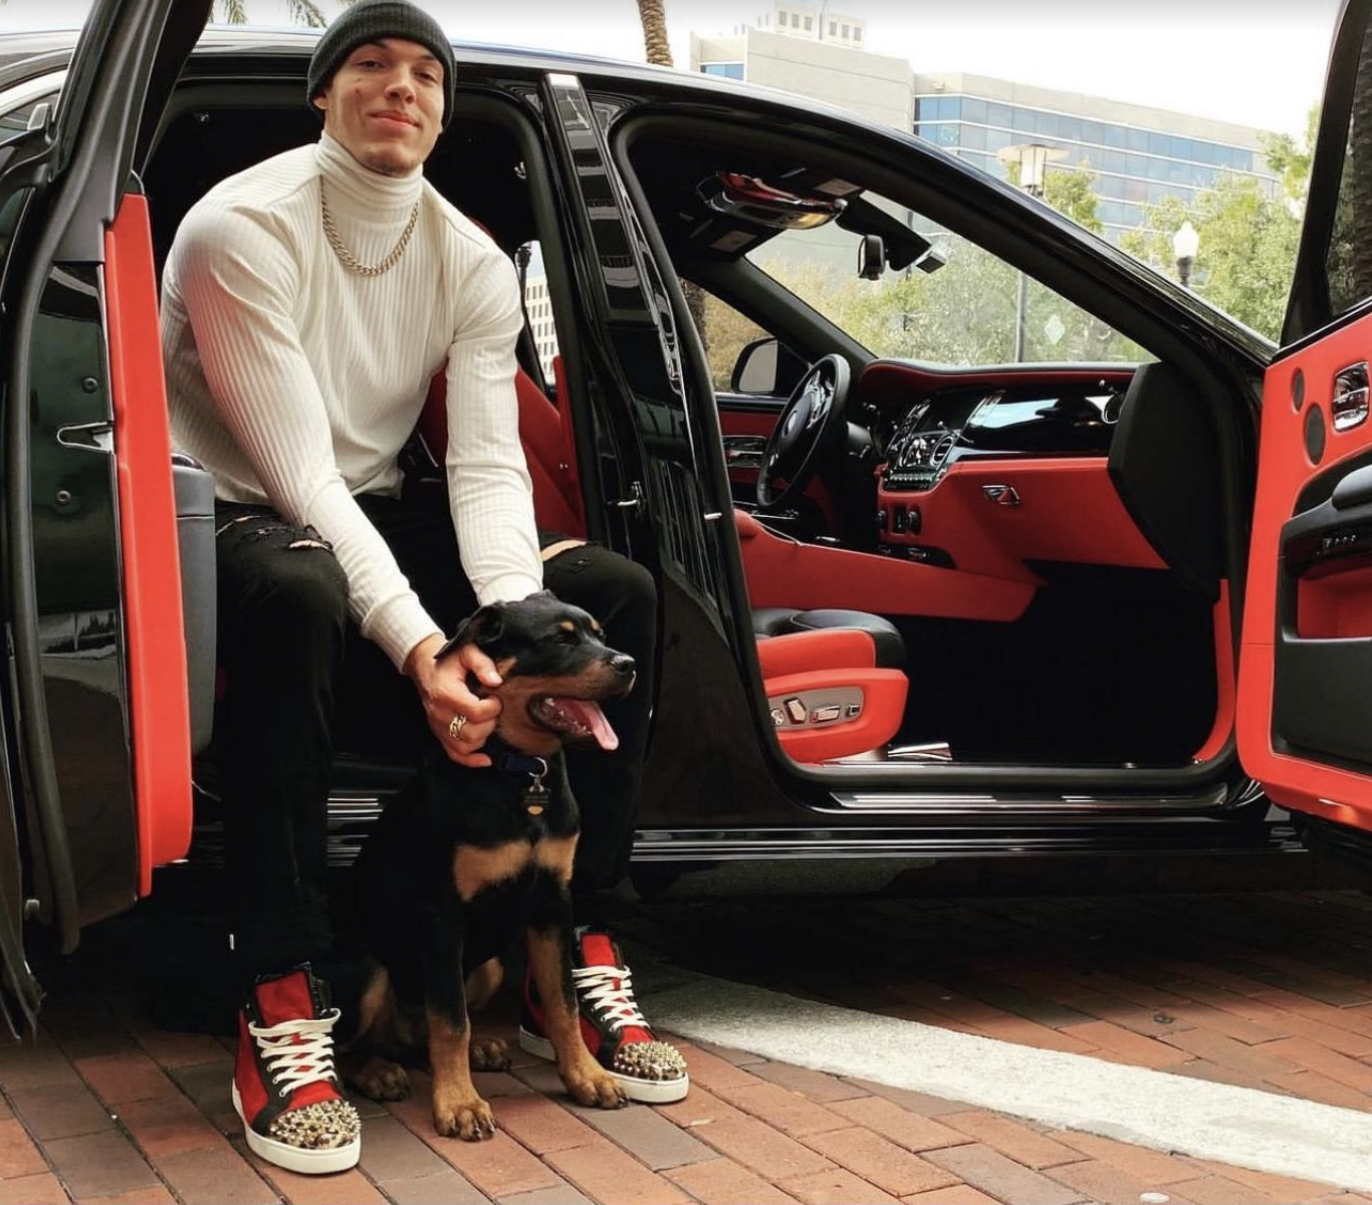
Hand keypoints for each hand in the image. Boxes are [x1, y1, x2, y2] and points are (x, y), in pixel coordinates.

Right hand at [405, 634, 502, 766]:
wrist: (424, 664)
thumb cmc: (446, 659)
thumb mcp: (466, 652)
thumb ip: (483, 664)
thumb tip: (496, 681)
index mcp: (446, 694)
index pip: (476, 713)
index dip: (493, 707)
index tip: (495, 698)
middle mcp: (440, 714)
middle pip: (472, 733)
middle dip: (490, 723)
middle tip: (492, 709)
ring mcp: (438, 726)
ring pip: (466, 747)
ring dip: (483, 737)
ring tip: (486, 721)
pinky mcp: (439, 734)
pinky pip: (454, 755)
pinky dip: (471, 760)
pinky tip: (485, 758)